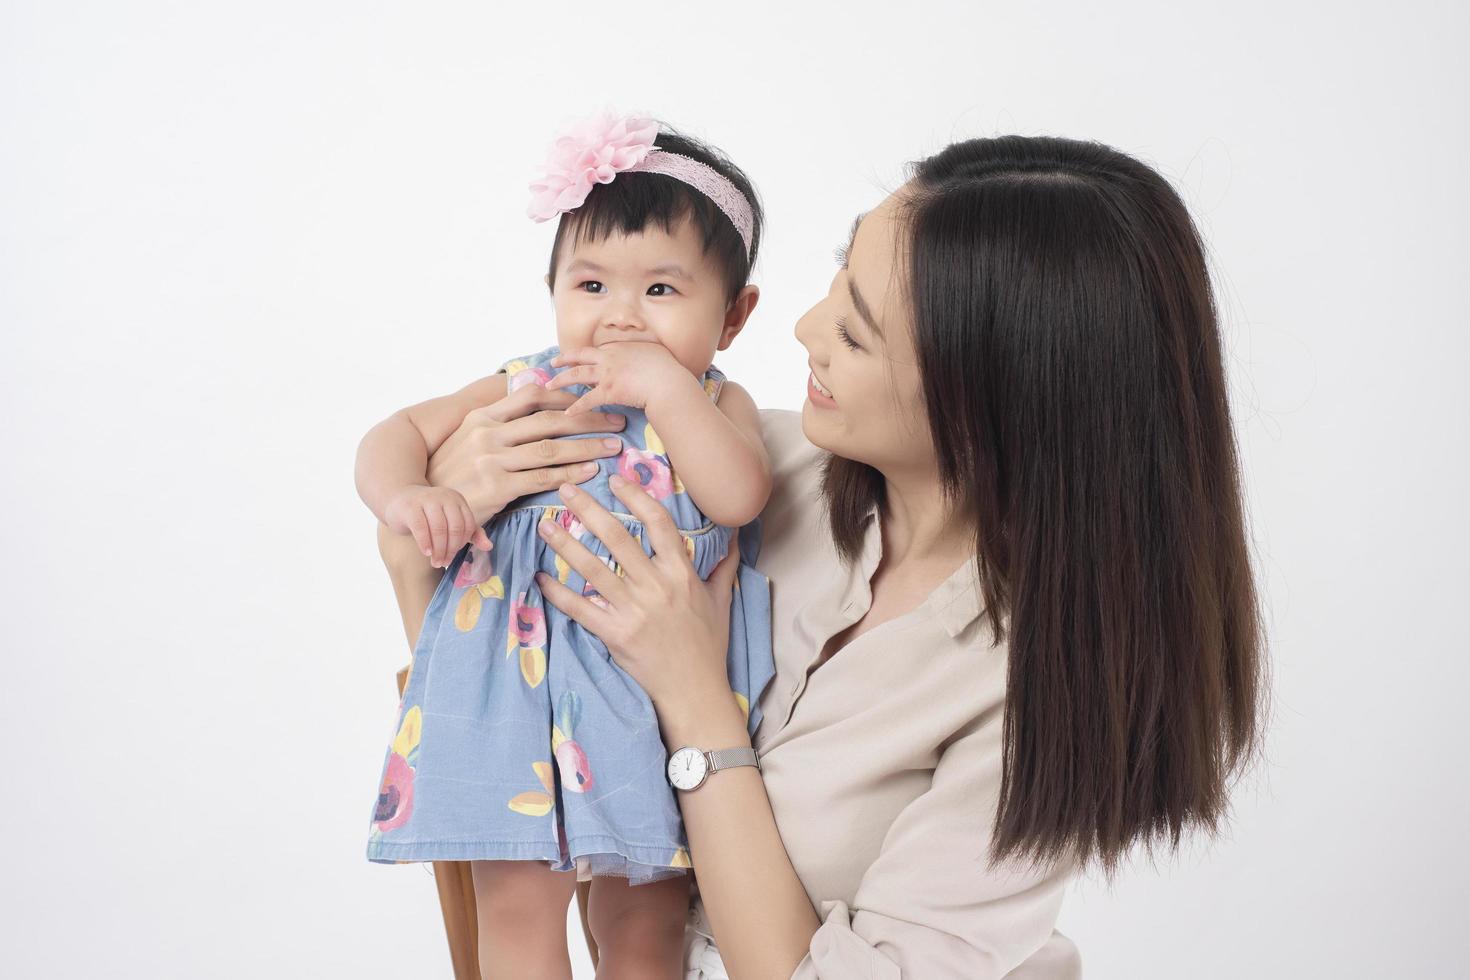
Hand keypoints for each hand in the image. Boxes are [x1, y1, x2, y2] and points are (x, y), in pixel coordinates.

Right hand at [383, 485, 492, 567]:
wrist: (398, 499)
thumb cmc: (428, 514)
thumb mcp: (450, 520)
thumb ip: (471, 532)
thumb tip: (489, 547)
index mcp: (457, 500)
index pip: (467, 525)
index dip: (462, 543)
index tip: (454, 555)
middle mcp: (444, 496)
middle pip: (455, 528)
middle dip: (451, 549)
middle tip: (444, 562)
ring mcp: (427, 500)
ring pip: (439, 529)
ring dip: (439, 549)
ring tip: (435, 561)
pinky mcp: (410, 507)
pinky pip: (421, 528)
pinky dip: (425, 543)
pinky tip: (426, 552)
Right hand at [424, 382, 627, 528]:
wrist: (423, 508)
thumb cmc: (451, 474)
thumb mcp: (467, 439)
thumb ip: (498, 423)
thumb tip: (534, 408)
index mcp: (482, 416)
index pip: (531, 395)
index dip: (566, 395)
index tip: (592, 398)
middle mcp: (487, 434)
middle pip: (549, 419)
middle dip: (589, 418)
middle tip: (617, 421)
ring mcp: (491, 460)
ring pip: (552, 448)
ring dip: (588, 446)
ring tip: (614, 446)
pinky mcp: (497, 488)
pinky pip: (543, 478)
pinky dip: (571, 473)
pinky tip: (591, 471)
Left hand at [532, 475, 743, 729]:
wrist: (695, 690)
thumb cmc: (709, 644)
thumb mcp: (721, 600)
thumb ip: (724, 564)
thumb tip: (735, 535)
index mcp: (682, 574)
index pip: (659, 524)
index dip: (637, 498)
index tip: (616, 481)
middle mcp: (657, 587)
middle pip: (618, 538)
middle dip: (588, 510)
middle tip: (565, 489)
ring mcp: (634, 611)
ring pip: (593, 569)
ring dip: (565, 545)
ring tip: (544, 526)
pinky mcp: (615, 635)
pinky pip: (581, 609)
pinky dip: (559, 594)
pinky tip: (542, 578)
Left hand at [546, 342, 699, 416]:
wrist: (668, 382)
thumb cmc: (667, 368)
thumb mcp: (654, 351)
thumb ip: (643, 352)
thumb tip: (644, 355)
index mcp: (619, 348)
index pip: (596, 349)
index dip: (584, 353)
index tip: (576, 355)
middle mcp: (609, 357)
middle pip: (580, 356)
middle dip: (564, 359)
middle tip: (553, 363)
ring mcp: (607, 374)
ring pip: (577, 375)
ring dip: (561, 380)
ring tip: (549, 385)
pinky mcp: (608, 391)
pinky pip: (587, 400)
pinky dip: (576, 407)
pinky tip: (567, 413)